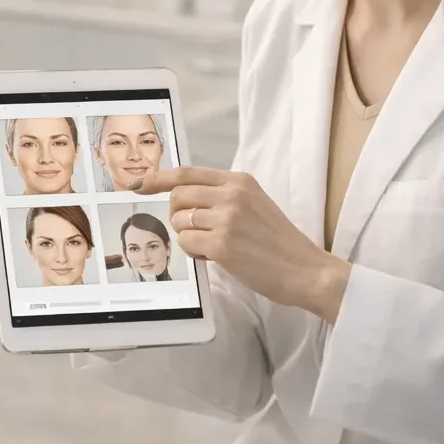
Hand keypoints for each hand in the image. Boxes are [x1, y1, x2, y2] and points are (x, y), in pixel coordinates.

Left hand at [136, 167, 349, 321]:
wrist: (305, 270)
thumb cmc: (278, 242)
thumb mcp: (254, 204)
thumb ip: (222, 195)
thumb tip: (180, 196)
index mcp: (239, 181)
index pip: (186, 173)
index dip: (157, 179)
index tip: (138, 185)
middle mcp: (232, 194)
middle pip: (177, 196)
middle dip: (177, 215)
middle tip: (195, 230)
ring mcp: (226, 218)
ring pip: (180, 221)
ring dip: (189, 236)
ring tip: (214, 246)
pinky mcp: (222, 244)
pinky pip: (187, 243)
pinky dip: (195, 253)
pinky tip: (215, 257)